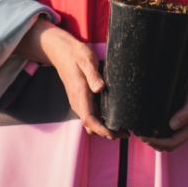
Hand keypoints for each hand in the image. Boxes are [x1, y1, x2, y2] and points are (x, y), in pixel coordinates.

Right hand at [17, 18, 114, 138]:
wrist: (61, 52)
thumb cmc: (76, 55)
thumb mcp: (87, 60)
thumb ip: (93, 75)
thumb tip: (100, 88)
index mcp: (80, 95)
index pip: (89, 120)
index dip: (102, 130)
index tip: (115, 134)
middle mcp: (77, 102)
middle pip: (90, 126)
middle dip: (107, 133)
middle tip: (126, 133)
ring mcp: (78, 102)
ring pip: (90, 122)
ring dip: (104, 128)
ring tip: (123, 128)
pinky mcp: (80, 99)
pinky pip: (90, 115)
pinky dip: (101, 121)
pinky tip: (113, 117)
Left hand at [138, 71, 187, 152]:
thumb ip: (186, 113)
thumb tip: (173, 126)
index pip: (172, 143)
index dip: (156, 142)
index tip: (143, 136)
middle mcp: (185, 131)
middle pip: (167, 145)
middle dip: (152, 142)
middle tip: (138, 134)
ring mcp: (181, 127)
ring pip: (165, 141)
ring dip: (153, 140)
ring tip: (141, 132)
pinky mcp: (177, 122)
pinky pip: (165, 132)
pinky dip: (155, 133)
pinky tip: (147, 127)